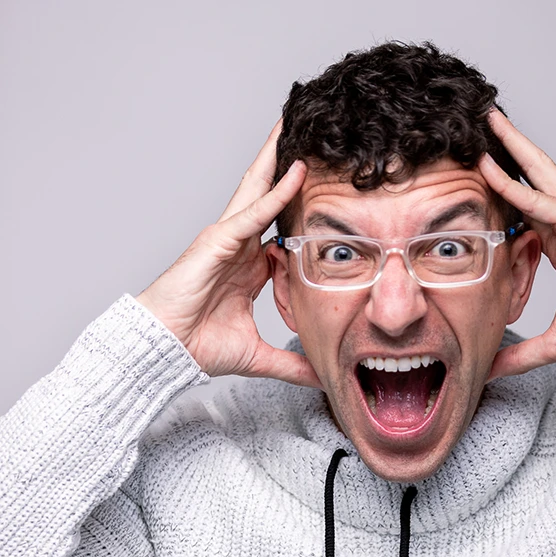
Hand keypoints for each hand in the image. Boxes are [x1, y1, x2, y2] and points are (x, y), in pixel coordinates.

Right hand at [136, 121, 320, 386]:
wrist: (165, 348)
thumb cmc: (199, 345)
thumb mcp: (259, 355)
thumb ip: (291, 364)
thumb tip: (321, 379)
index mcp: (251, 267)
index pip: (284, 232)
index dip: (306, 214)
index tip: (337, 199)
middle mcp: (242, 246)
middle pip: (270, 198)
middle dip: (288, 168)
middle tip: (315, 141)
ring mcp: (229, 239)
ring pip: (260, 191)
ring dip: (280, 160)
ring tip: (299, 127)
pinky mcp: (219, 239)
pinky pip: (253, 211)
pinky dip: (276, 192)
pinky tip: (296, 171)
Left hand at [479, 109, 555, 380]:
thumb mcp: (552, 342)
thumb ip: (519, 355)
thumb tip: (489, 373)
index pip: (527, 208)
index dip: (505, 189)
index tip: (478, 174)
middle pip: (533, 179)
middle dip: (509, 152)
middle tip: (482, 127)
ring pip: (538, 175)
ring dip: (511, 148)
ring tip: (487, 122)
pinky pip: (541, 200)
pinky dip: (515, 185)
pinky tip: (489, 168)